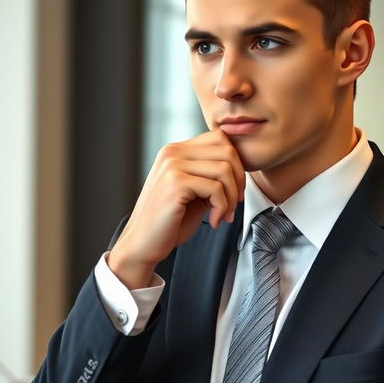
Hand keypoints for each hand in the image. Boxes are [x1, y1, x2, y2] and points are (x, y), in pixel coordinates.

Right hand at [108, 130, 244, 288]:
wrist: (143, 244)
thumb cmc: (170, 221)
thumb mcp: (195, 192)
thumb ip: (212, 176)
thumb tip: (241, 169)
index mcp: (176, 150)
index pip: (220, 138)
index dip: (237, 164)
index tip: (235, 189)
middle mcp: (172, 152)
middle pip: (227, 151)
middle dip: (239, 181)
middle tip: (234, 205)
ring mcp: (172, 165)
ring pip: (225, 169)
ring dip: (232, 197)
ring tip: (224, 215)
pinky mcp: (175, 183)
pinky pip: (216, 188)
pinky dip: (222, 207)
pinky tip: (214, 221)